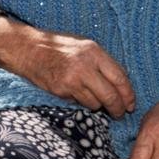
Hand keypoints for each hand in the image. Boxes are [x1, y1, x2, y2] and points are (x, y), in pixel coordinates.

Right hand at [0, 16, 134, 116]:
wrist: (28, 49)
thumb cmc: (57, 46)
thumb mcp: (83, 45)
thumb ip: (101, 62)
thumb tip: (120, 83)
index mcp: (94, 52)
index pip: (120, 78)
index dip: (128, 94)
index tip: (131, 104)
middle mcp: (85, 65)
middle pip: (111, 95)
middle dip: (118, 108)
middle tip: (120, 113)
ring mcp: (72, 79)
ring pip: (96, 103)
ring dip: (98, 107)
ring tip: (97, 103)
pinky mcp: (61, 90)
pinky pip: (79, 103)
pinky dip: (81, 103)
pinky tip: (77, 95)